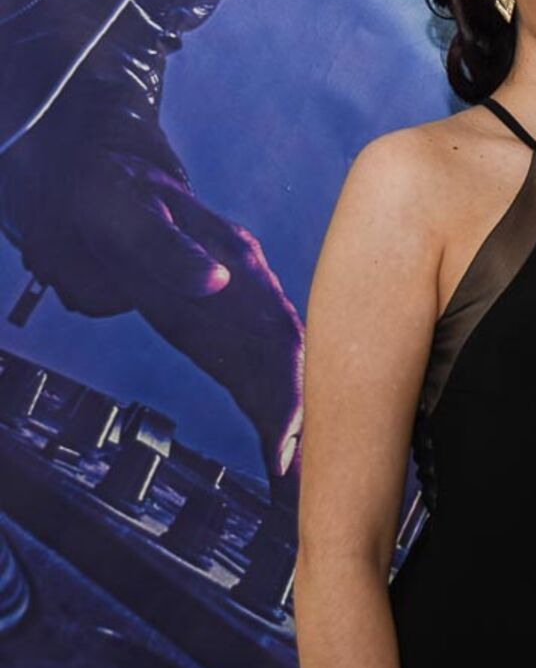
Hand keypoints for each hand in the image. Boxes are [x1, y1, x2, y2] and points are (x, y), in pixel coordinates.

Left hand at [1, 126, 304, 502]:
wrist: (100, 190)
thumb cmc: (111, 195)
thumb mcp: (129, 215)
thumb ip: (170, 249)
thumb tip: (217, 284)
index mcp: (238, 262)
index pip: (277, 331)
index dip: (288, 384)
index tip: (285, 433)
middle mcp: (251, 292)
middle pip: (294, 363)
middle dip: (304, 419)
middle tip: (300, 474)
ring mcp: (238, 314)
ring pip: (279, 376)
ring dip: (293, 424)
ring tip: (299, 477)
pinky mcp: (219, 332)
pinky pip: (252, 378)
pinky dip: (268, 416)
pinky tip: (278, 452)